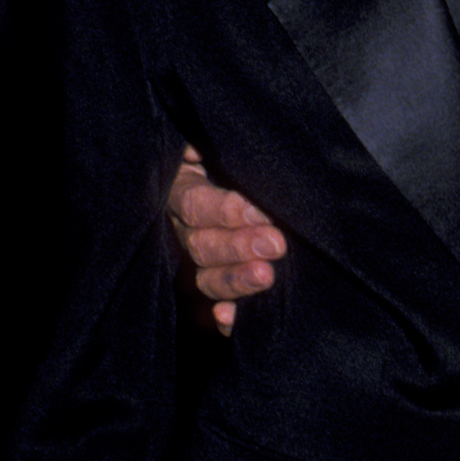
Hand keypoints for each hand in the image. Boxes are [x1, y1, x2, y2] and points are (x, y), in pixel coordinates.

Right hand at [169, 144, 285, 334]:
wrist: (251, 170)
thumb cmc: (240, 153)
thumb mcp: (222, 142)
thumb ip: (208, 142)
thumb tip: (195, 152)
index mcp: (182, 188)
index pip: (196, 204)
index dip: (225, 211)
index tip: (261, 213)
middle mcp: (184, 227)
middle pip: (200, 245)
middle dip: (238, 246)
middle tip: (276, 243)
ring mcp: (197, 259)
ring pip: (205, 277)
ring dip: (235, 280)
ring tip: (266, 276)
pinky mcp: (216, 281)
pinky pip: (213, 304)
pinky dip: (223, 315)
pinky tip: (232, 318)